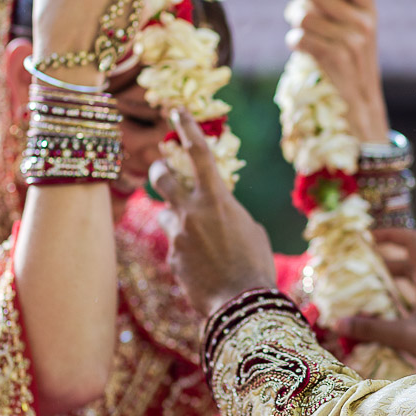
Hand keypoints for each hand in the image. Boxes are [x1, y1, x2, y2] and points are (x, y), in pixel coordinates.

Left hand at [150, 109, 278, 316]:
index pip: (198, 152)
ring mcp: (177, 235)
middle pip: (161, 177)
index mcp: (217, 198)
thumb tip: (214, 212)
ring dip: (174, 217)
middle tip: (160, 167)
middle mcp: (191, 212)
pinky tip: (204, 267)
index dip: (186, 127)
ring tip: (195, 234)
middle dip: (159, 169)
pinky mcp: (171, 258)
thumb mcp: (249, 228)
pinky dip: (186, 250)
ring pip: (164, 213)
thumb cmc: (256, 264)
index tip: (176, 111)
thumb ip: (228, 212)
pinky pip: (174, 245)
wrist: (241, 303)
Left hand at [275, 0, 389, 142]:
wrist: (362, 98)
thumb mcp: (358, 28)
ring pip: (304, 17)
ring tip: (305, 35)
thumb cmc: (352, 57)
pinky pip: (299, 38)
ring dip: (297, 26)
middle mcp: (363, 22)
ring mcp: (350, 40)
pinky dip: (294, 42)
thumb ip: (341, 3)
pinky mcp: (335, 56)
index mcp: (369, 10)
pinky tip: (303, 49)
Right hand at [330, 228, 415, 372]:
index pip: (414, 241)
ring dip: (396, 284)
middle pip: (412, 263)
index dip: (391, 234)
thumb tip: (339, 323)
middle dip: (386, 264)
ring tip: (371, 293)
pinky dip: (407, 300)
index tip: (369, 238)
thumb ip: (372, 330)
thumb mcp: (407, 337)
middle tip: (361, 270)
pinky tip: (394, 317)